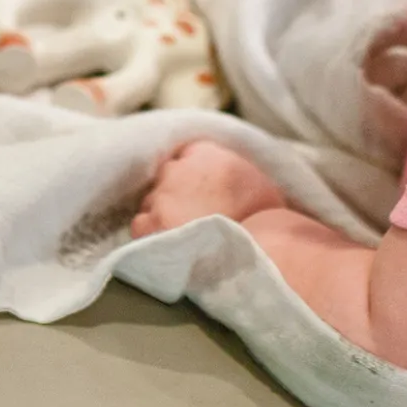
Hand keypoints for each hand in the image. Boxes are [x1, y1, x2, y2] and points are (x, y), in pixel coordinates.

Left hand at [131, 140, 285, 237]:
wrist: (256, 253)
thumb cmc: (265, 222)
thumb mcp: (260, 184)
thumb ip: (236, 175)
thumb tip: (230, 185)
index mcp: (207, 154)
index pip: (190, 153)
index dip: (195, 173)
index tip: (202, 189)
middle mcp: (179, 169)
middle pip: (168, 174)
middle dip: (176, 192)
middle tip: (192, 214)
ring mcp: (161, 196)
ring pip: (152, 199)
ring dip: (162, 212)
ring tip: (181, 234)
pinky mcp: (150, 224)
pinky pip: (141, 224)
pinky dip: (151, 233)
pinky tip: (169, 246)